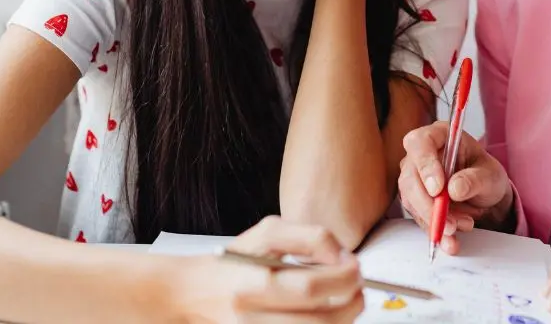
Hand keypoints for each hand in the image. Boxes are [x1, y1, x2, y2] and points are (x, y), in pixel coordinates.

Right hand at [165, 216, 364, 322]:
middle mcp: (253, 318)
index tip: (355, 267)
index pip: (310, 288)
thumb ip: (308, 237)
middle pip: (320, 321)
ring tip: (347, 301)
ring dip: (343, 320)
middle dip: (351, 304)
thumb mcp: (265, 234)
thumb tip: (340, 255)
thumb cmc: (231, 262)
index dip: (343, 278)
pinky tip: (327, 314)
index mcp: (253, 285)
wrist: (191, 293)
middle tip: (359, 287)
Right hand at [398, 120, 515, 253]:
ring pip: (411, 200)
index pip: (420, 143)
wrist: (485, 195)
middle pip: (410, 176)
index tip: (438, 189)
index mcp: (439, 135)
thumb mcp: (490, 175)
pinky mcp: (415, 200)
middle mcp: (421, 155)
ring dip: (434, 219)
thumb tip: (454, 190)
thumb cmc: (486, 175)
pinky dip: (434, 231)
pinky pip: (418, 217)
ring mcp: (415, 178)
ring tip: (462, 227)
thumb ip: (474, 179)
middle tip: (450, 222)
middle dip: (428, 204)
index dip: (425, 165)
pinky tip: (450, 241)